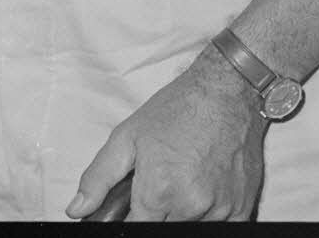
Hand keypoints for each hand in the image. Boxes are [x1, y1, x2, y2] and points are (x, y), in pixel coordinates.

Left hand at [65, 46, 264, 220]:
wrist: (225, 94)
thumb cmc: (174, 111)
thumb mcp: (126, 136)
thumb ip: (98, 177)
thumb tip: (77, 209)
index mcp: (158, 190)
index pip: (135, 230)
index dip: (126, 222)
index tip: (126, 212)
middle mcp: (190, 206)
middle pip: (162, 230)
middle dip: (153, 214)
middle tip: (155, 187)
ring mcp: (220, 211)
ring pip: (190, 229)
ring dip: (180, 214)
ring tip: (179, 180)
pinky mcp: (241, 210)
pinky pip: (219, 229)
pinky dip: (206, 216)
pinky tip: (201, 189)